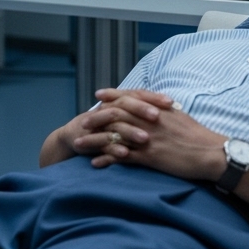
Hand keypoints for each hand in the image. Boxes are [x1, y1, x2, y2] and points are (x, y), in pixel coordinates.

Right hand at [39, 89, 171, 165]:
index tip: (170, 102)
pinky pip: (102, 144)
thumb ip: (143, 112)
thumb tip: (173, 109)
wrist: (75, 136)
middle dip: (142, 110)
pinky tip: (124, 153)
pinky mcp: (90, 140)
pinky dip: (113, 148)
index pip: (138, 94)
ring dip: (130, 131)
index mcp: (119, 102)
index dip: (153, 97)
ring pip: (116, 125)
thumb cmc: (108, 127)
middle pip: (126, 105)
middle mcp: (109, 109)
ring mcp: (99, 125)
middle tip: (158, 116)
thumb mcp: (125, 117)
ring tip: (146, 138)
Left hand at [80, 88, 228, 181]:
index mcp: (157, 109)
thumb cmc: (199, 136)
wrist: (212, 153)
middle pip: (116, 114)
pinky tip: (95, 163)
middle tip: (84, 120)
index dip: (113, 95)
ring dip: (95, 140)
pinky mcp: (149, 156)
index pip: (130, 97)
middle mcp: (149, 121)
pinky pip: (122, 156)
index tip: (99, 95)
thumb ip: (165, 111)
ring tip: (80, 144)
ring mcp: (147, 138)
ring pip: (114, 135)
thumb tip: (157, 108)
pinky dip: (107, 159)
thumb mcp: (181, 117)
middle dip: (98, 117)